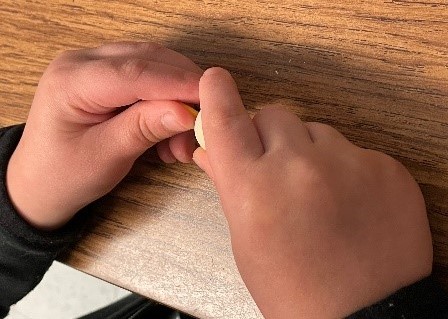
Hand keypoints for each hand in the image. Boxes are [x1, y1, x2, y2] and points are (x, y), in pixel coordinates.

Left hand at [7, 42, 201, 229]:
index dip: (178, 84)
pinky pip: (147, 75)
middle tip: (203, 121)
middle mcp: (81, 62)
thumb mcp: (106, 156)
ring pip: (152, 64)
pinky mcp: (106, 75)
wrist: (42, 181)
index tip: (211, 101)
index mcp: (71, 81)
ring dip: (177, 93)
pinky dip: (166, 97)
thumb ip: (144, 128)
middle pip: (148, 59)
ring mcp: (94, 64)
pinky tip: (171, 127)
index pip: (135, 72)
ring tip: (184, 134)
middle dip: (183, 87)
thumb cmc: (65, 174)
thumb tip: (186, 111)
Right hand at [193, 68, 432, 318]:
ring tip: (316, 193)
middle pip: (274, 115)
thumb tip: (211, 150)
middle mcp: (300, 166)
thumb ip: (229, 186)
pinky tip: (347, 202)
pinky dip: (344, 168)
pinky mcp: (385, 168)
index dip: (217, 95)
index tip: (215, 80)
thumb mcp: (247, 242)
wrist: (364, 316)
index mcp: (254, 188)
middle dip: (268, 135)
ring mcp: (348, 163)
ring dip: (308, 151)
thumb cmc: (297, 291)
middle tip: (275, 168)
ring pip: (314, 130)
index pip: (225, 119)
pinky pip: (353, 150)